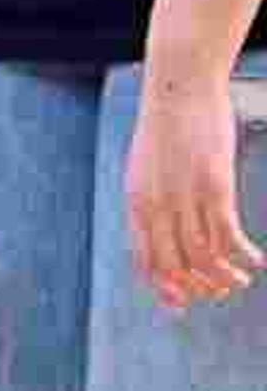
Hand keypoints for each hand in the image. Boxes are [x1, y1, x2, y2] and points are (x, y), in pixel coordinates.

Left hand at [127, 69, 260, 311]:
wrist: (178, 87)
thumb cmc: (167, 125)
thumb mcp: (148, 166)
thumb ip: (154, 196)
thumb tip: (165, 222)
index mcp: (136, 202)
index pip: (145, 259)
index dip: (163, 287)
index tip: (181, 303)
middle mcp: (156, 206)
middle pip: (175, 266)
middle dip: (197, 288)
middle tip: (219, 292)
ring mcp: (184, 199)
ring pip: (203, 257)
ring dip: (224, 277)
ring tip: (240, 281)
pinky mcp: (214, 188)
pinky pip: (228, 236)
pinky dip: (243, 255)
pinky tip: (256, 261)